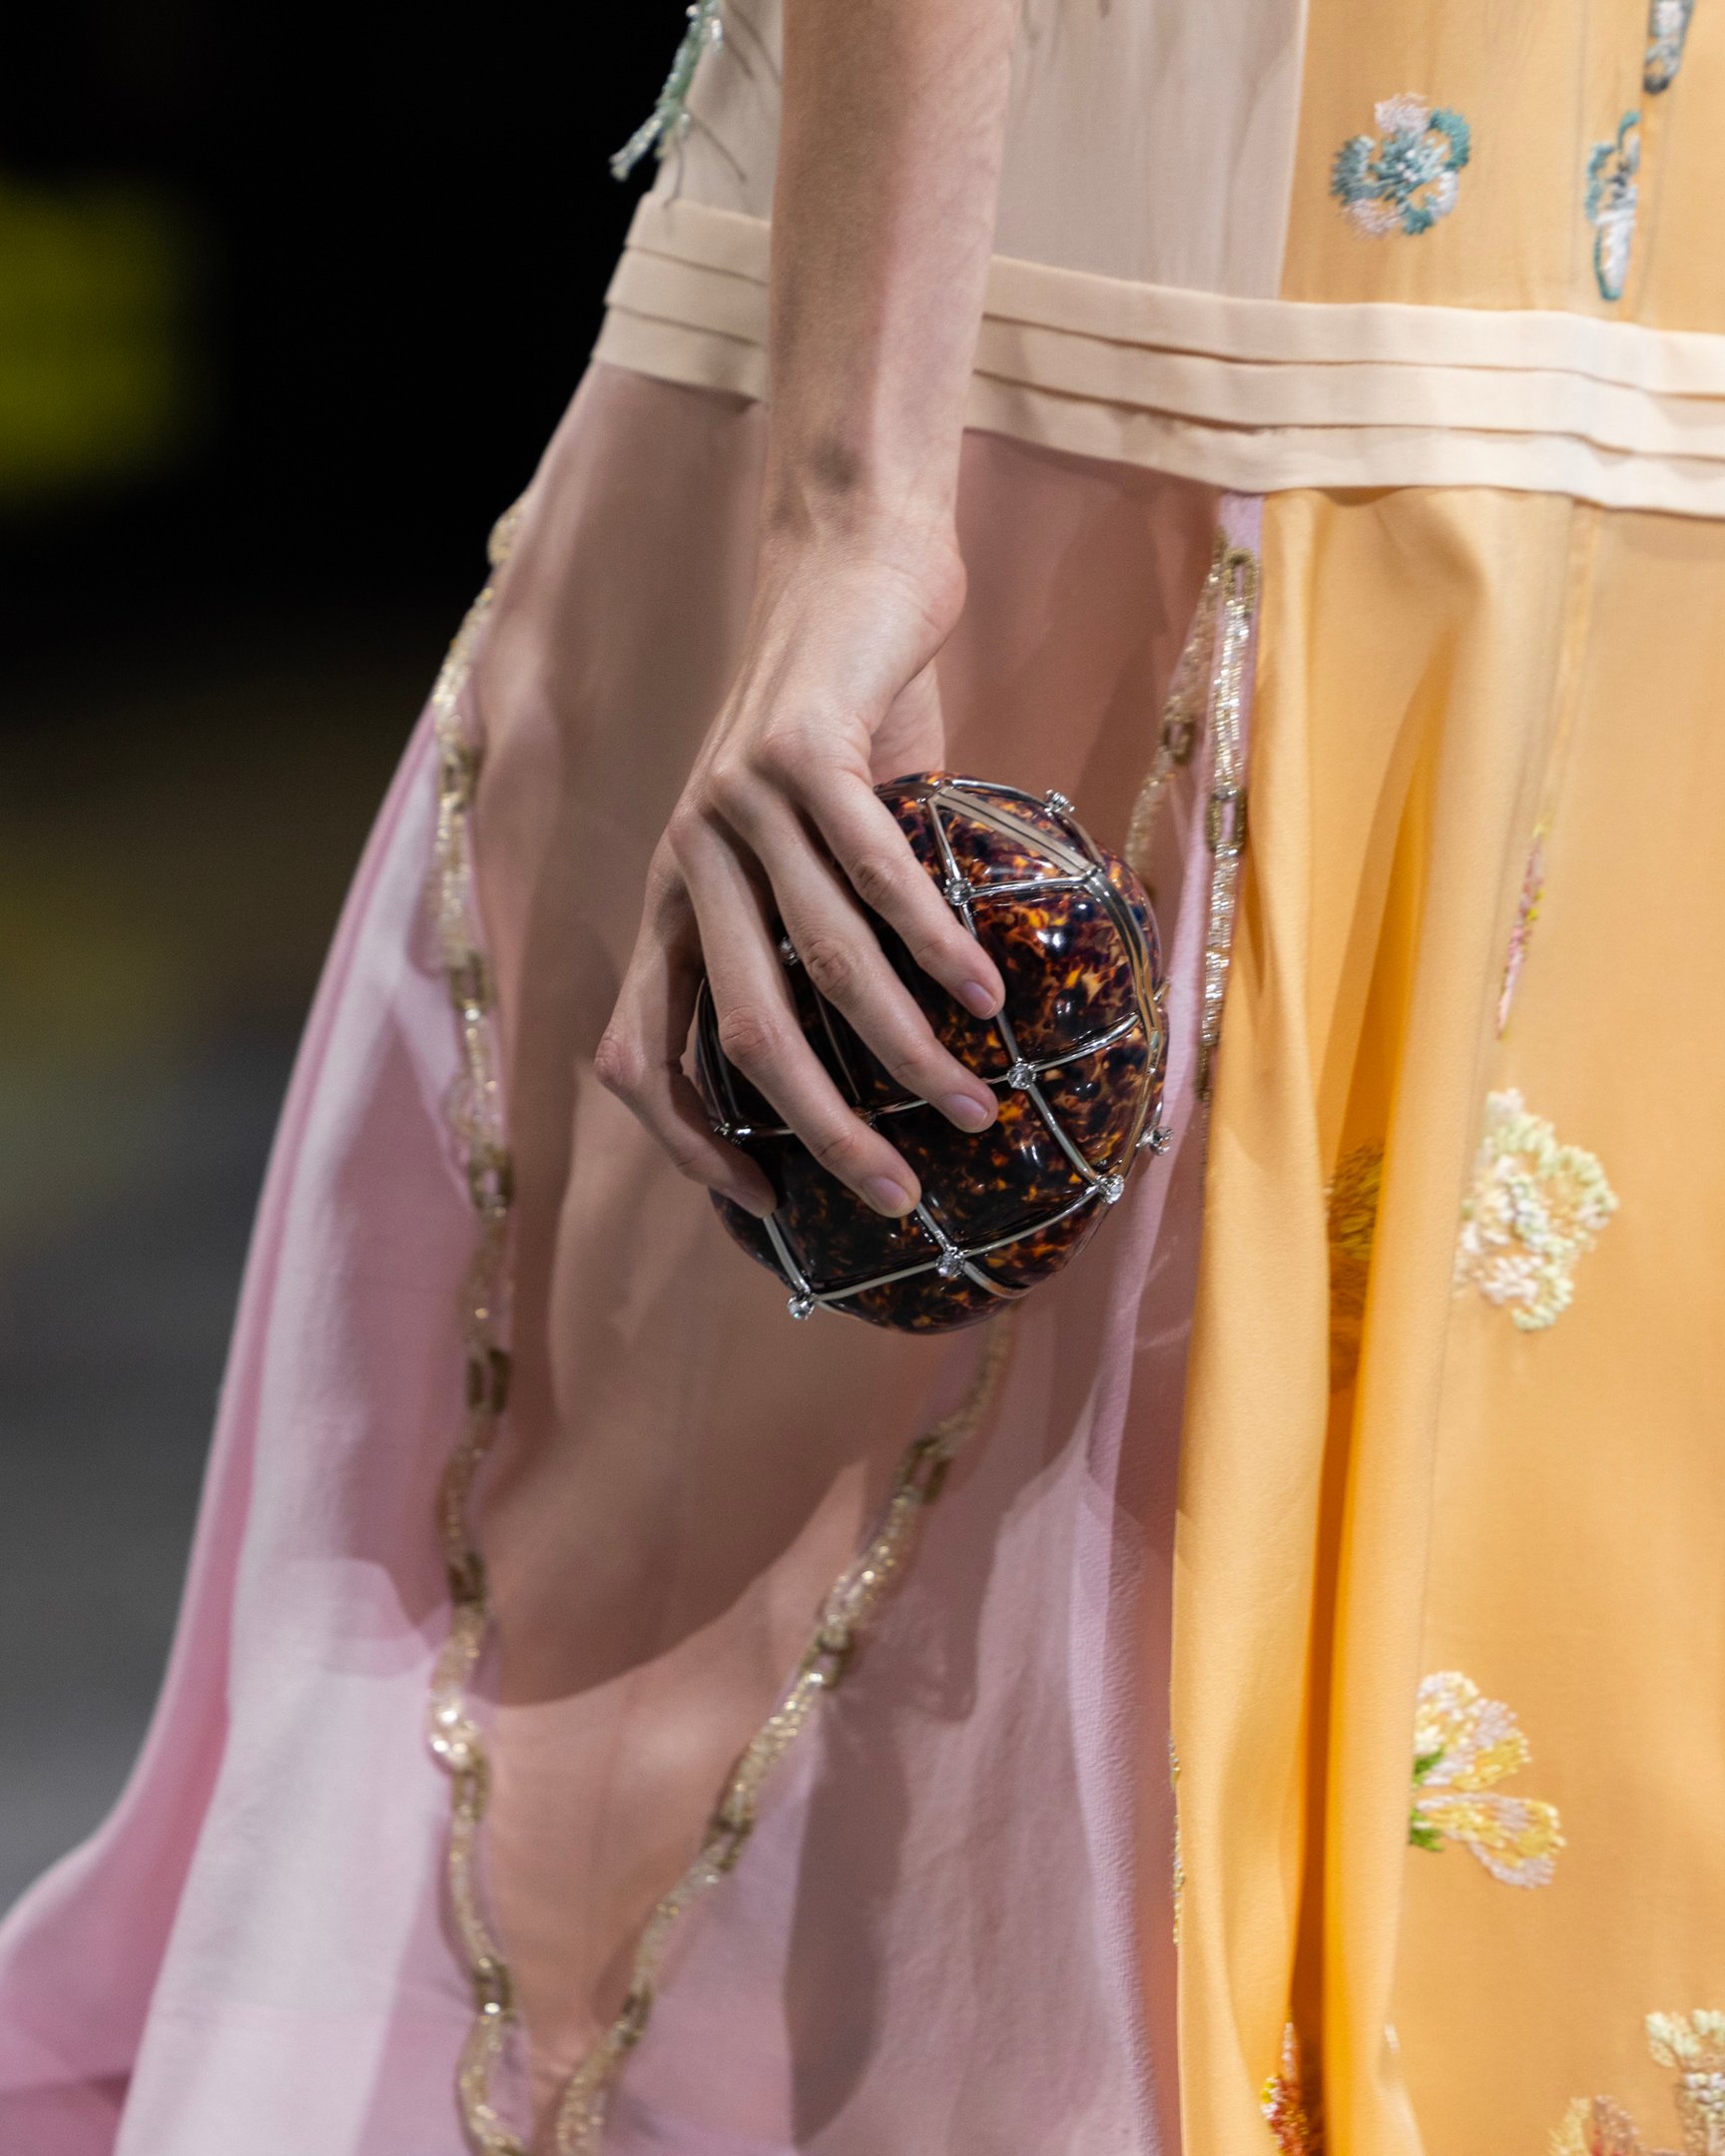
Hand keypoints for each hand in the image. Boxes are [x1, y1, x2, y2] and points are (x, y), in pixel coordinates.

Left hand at [596, 532, 1004, 1219]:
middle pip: (739, 1036)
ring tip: (976, 1109)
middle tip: (896, 1196)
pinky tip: (985, 995)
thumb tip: (888, 1063)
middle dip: (821, 1132)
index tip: (764, 1200)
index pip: (635, 1054)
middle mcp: (686, 860)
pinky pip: (873, 875)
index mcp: (674, 900)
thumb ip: (814, 937)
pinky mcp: (802, 748)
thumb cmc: (845, 728)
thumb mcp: (804, 846)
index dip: (685, 1143)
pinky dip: (933, 946)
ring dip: (906, 1055)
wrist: (849, 564)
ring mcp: (735, 804)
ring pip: (821, 967)